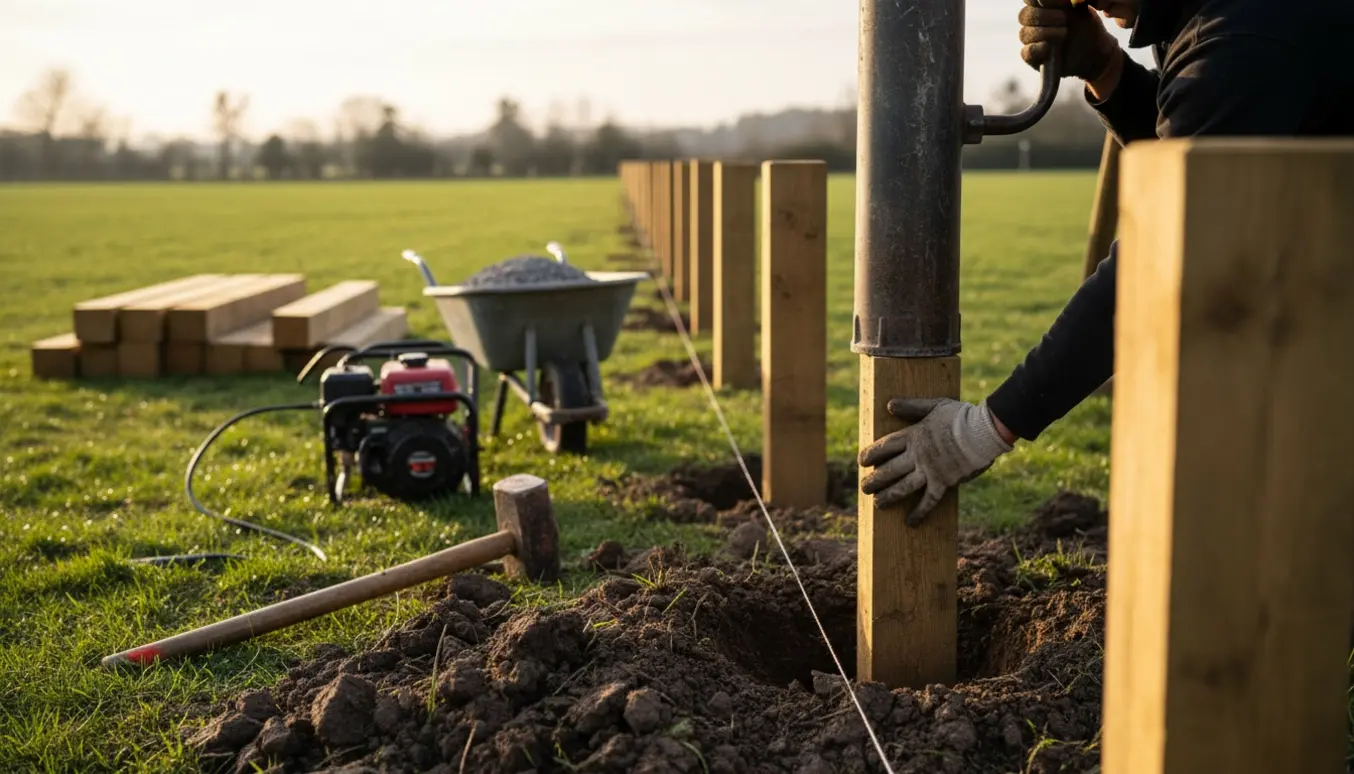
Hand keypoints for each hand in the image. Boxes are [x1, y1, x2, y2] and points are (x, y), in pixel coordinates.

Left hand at [858, 398, 1014, 525]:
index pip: (885, 446)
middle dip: (874, 480)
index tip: (861, 461)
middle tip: (864, 488)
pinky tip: (910, 522)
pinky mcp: (943, 482)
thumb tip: (890, 404)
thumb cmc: (960, 415)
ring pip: (903, 487)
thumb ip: (912, 407)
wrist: (983, 431)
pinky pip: (929, 501)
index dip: (871, 454)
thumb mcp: (934, 405)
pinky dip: (919, 512)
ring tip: (878, 504)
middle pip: (889, 470)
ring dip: (889, 496)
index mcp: (913, 435)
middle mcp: (917, 455)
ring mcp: (929, 470)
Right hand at [1019, 0, 1121, 82]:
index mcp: (1043, 8)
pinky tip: (1049, 47)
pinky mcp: (1033, 59)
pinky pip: (1028, 52)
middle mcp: (1034, 24)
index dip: (1039, 0)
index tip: (1059, 2)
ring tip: (1064, 34)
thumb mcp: (1081, 11)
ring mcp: (1032, 42)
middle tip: (1063, 19)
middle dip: (1043, 16)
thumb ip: (1069, 1)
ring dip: (1045, 32)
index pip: (1030, 0)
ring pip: (1025, 34)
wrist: (1094, 57)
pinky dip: (1038, 48)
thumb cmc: (1087, 30)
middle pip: (1024, 16)